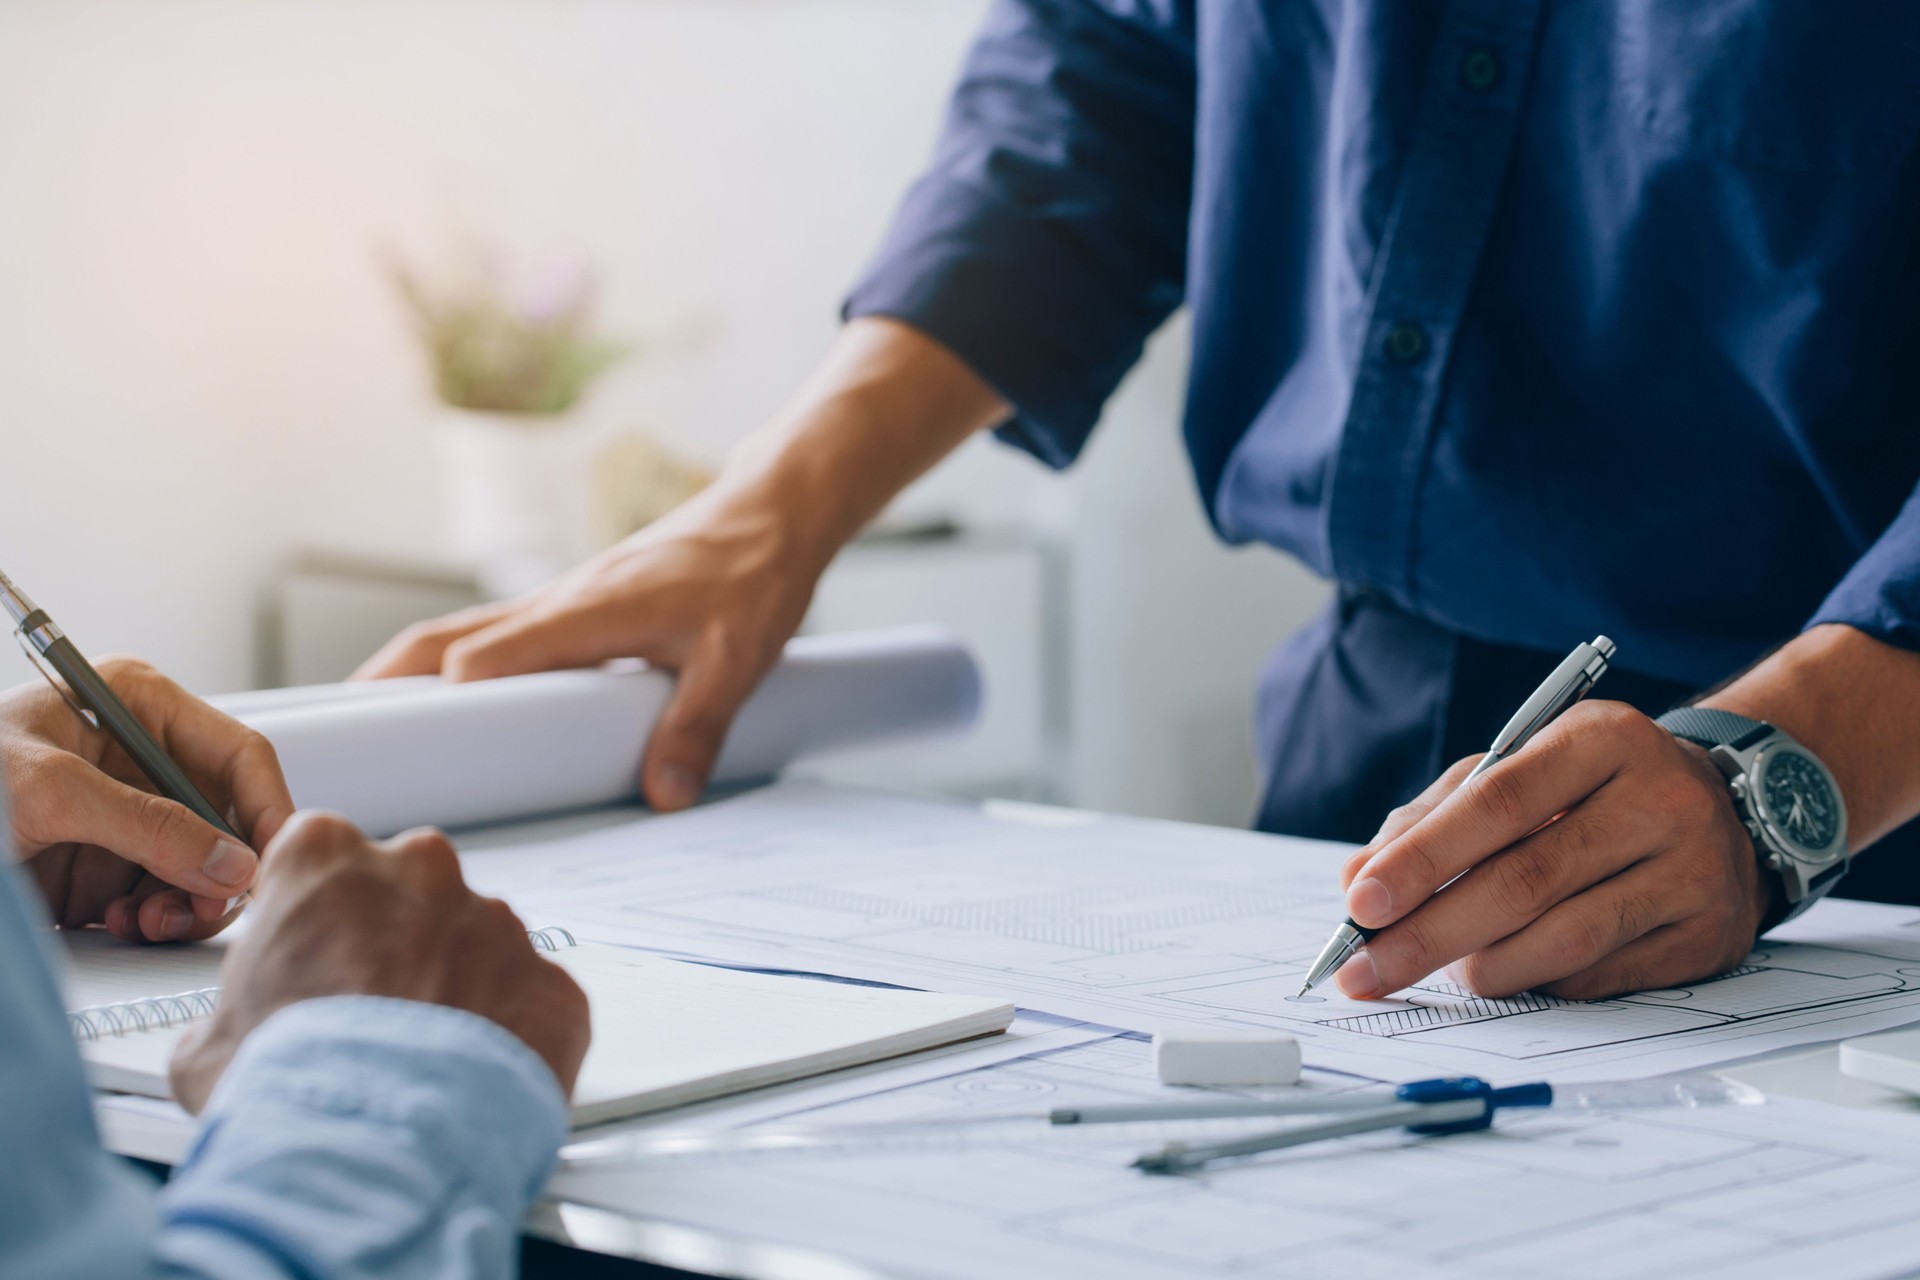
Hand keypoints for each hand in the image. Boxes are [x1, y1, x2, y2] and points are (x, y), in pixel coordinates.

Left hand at [2, 658, 293, 942]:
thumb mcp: (48, 794)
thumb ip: (147, 825)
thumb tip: (230, 862)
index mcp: (136, 705)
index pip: (239, 754)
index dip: (266, 807)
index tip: (277, 859)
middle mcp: (140, 757)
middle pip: (226, 818)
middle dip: (219, 870)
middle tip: (201, 910)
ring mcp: (124, 814)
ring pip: (201, 866)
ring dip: (185, 903)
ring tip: (148, 922)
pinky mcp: (103, 864)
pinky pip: (162, 896)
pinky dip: (152, 919)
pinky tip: (120, 923)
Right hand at [171, 813, 590, 1110]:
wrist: (376, 1149)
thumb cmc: (287, 1085)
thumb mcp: (208, 1043)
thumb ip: (236, 1007)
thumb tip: (237, 1035)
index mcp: (327, 859)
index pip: (323, 858)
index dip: (320, 914)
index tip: (317, 954)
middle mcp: (421, 871)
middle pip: (410, 891)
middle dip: (397, 942)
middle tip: (372, 1013)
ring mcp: (495, 922)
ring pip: (476, 943)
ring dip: (456, 987)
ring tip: (423, 1058)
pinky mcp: (551, 980)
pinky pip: (530, 999)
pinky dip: (510, 1034)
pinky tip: (473, 1079)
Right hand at [353, 319, 1008, 811]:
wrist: (772, 513)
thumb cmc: (754, 573)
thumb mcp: (737, 659)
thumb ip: (697, 727)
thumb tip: (663, 795)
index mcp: (585, 613)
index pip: (481, 660)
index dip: (437, 705)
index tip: (396, 752)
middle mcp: (557, 603)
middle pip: (440, 642)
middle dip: (382, 685)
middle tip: (331, 736)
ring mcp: (561, 602)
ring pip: (459, 635)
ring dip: (408, 674)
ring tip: (367, 727)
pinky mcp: (575, 606)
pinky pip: (494, 636)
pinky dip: (453, 665)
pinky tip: (451, 701)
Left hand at [1334, 701, 1769, 1000]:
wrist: (1737, 808)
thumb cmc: (1594, 789)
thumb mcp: (1521, 770)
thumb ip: (1434, 816)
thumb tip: (1358, 879)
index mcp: (1600, 740)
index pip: (1497, 803)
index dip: (1423, 857)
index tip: (1360, 901)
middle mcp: (1657, 800)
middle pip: (1524, 880)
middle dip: (1428, 932)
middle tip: (1362, 968)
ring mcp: (1692, 871)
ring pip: (1563, 937)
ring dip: (1479, 966)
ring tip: (1433, 970)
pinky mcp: (1706, 936)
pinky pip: (1597, 974)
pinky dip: (1535, 979)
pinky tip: (1505, 971)